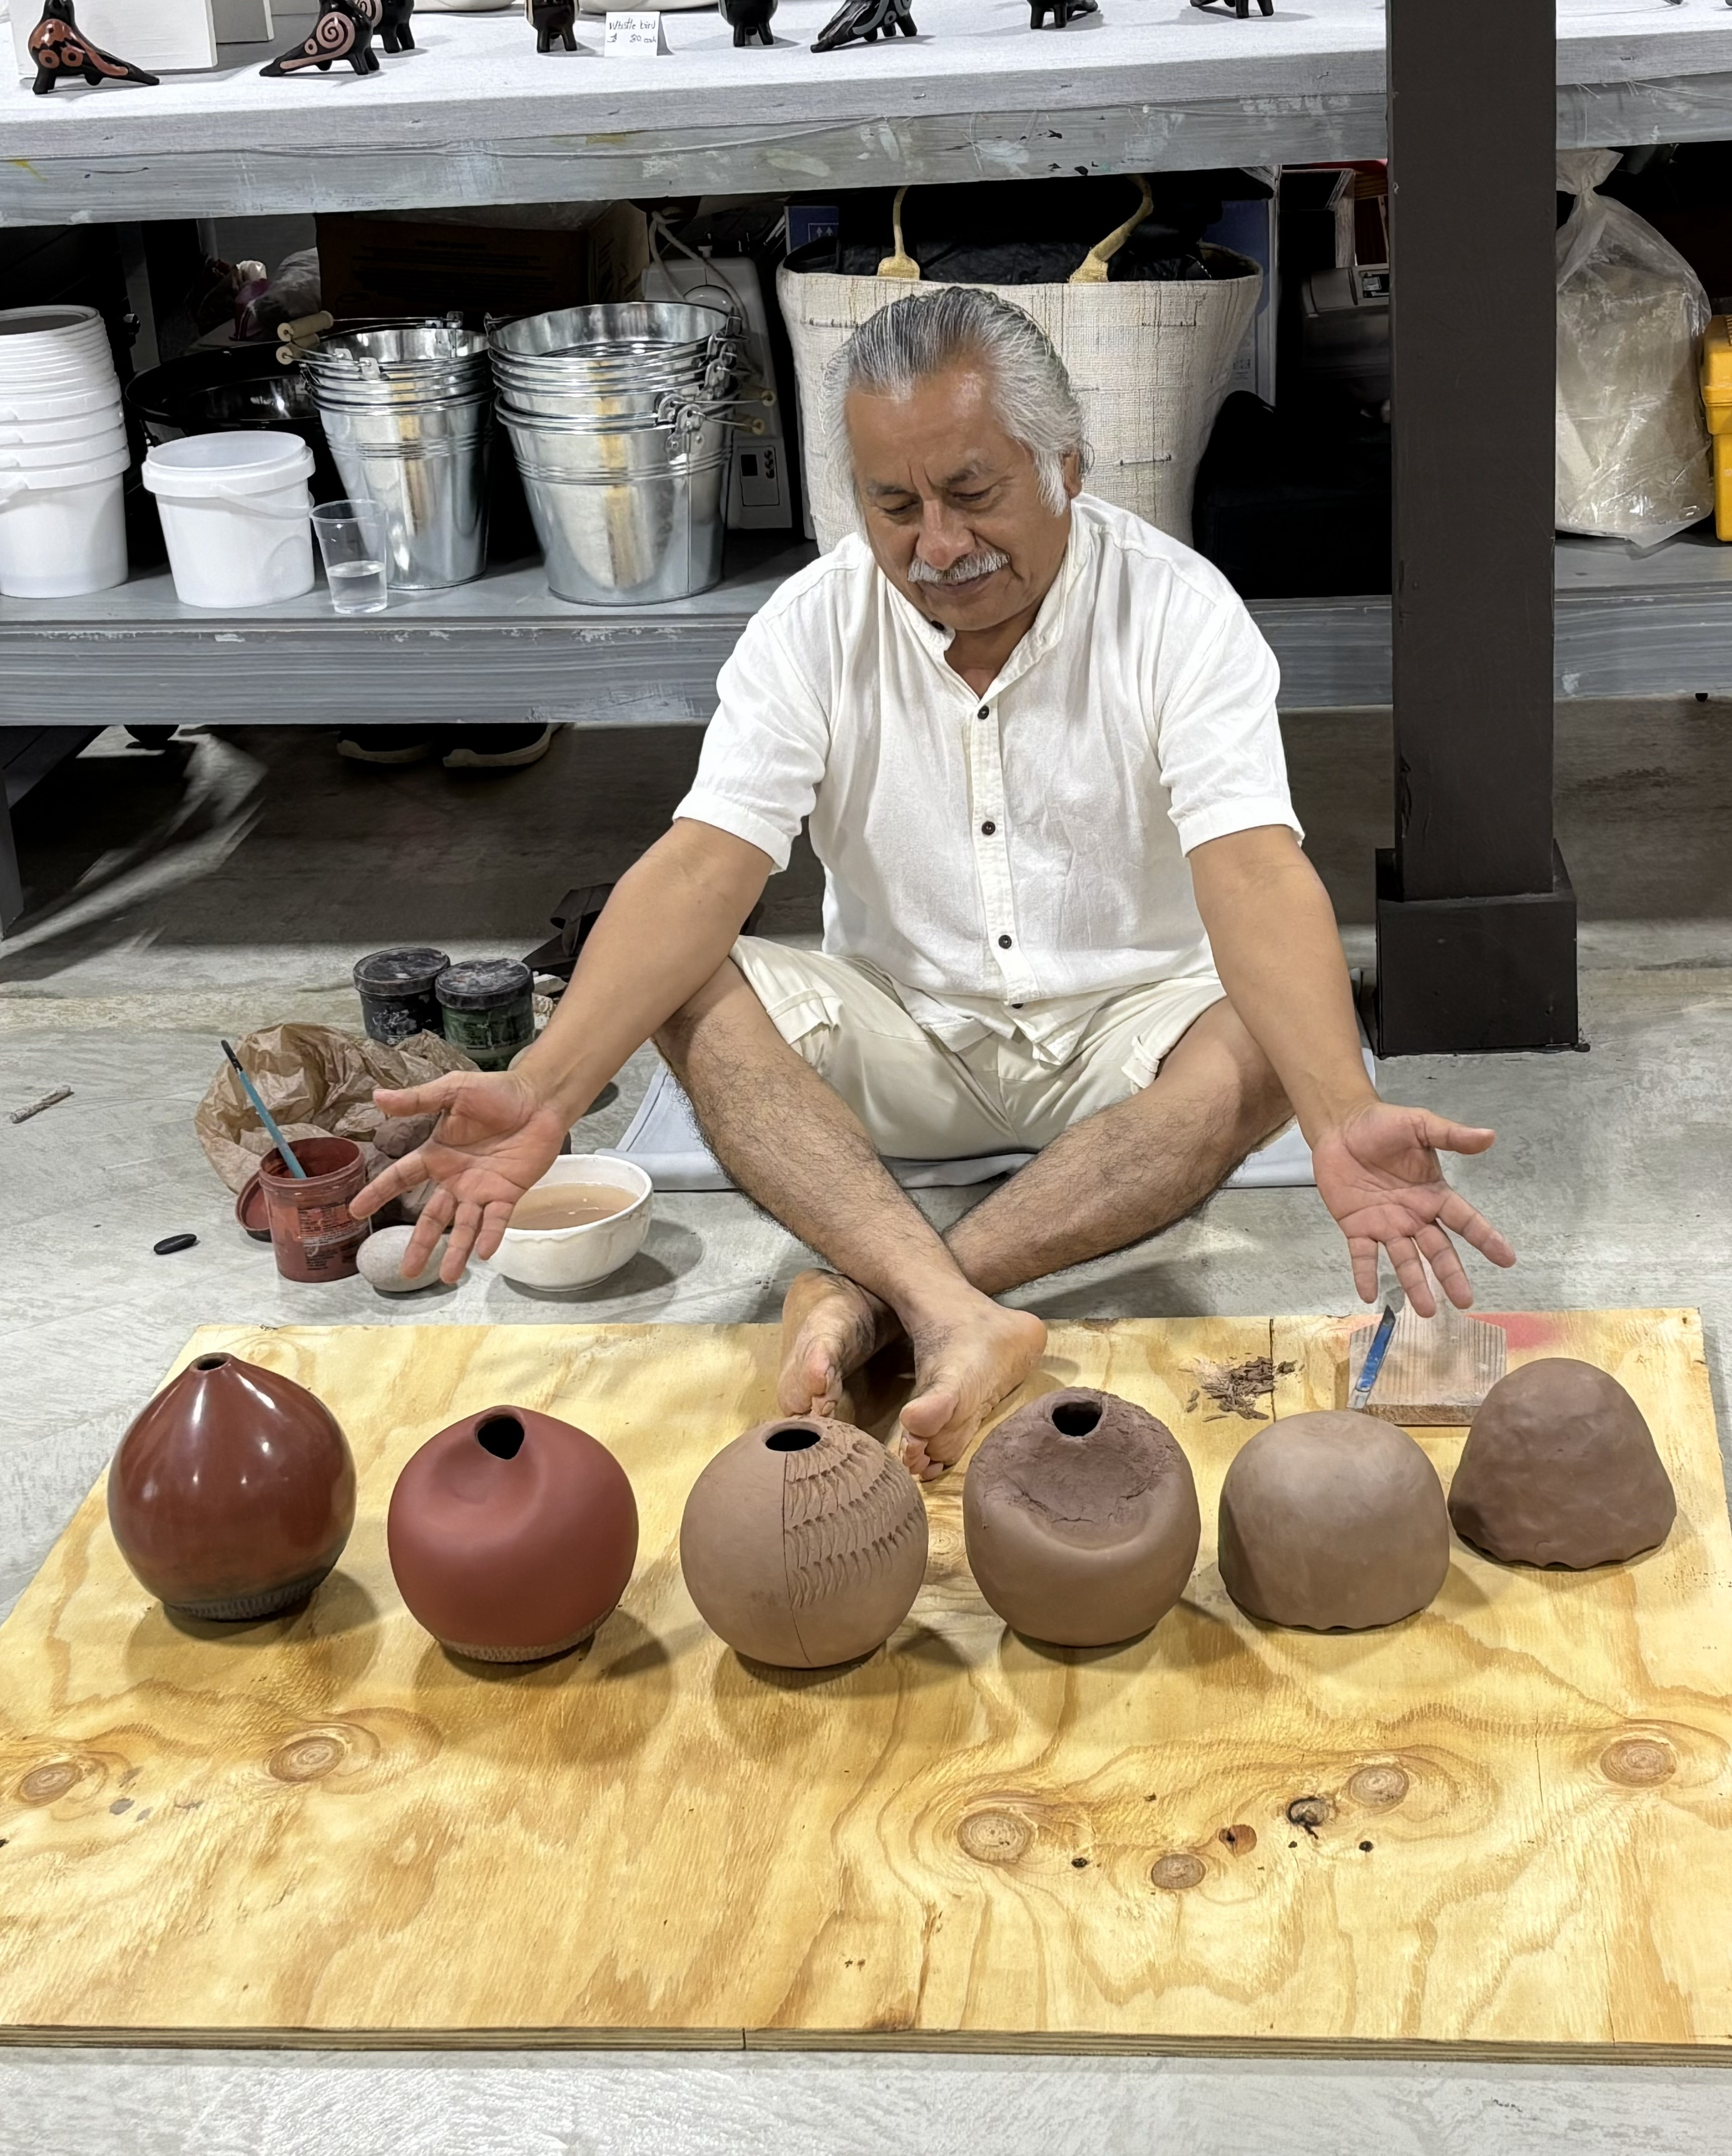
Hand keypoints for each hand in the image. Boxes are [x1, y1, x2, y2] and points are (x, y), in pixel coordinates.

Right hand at [349, 1069, 572, 1283]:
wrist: (539, 1098)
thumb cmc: (496, 1092)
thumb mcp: (452, 1091)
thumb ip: (417, 1100)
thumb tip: (377, 1096)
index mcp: (437, 1155)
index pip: (400, 1177)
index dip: (378, 1192)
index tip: (355, 1211)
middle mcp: (455, 1179)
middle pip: (432, 1217)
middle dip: (420, 1244)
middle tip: (406, 1273)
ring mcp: (482, 1190)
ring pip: (464, 1227)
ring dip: (456, 1251)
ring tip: (449, 1278)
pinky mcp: (508, 1193)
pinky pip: (497, 1219)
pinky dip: (491, 1236)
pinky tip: (482, 1254)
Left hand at [1310, 1099, 1514, 1315]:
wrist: (1340, 1126)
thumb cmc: (1382, 1125)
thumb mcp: (1419, 1125)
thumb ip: (1451, 1135)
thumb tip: (1489, 1136)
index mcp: (1433, 1195)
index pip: (1465, 1220)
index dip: (1486, 1238)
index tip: (1507, 1259)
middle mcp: (1414, 1216)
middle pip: (1437, 1249)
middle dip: (1451, 1274)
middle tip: (1465, 1301)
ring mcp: (1386, 1225)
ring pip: (1404, 1259)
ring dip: (1415, 1284)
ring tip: (1427, 1310)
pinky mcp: (1356, 1227)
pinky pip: (1363, 1255)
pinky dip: (1365, 1274)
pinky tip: (1369, 1294)